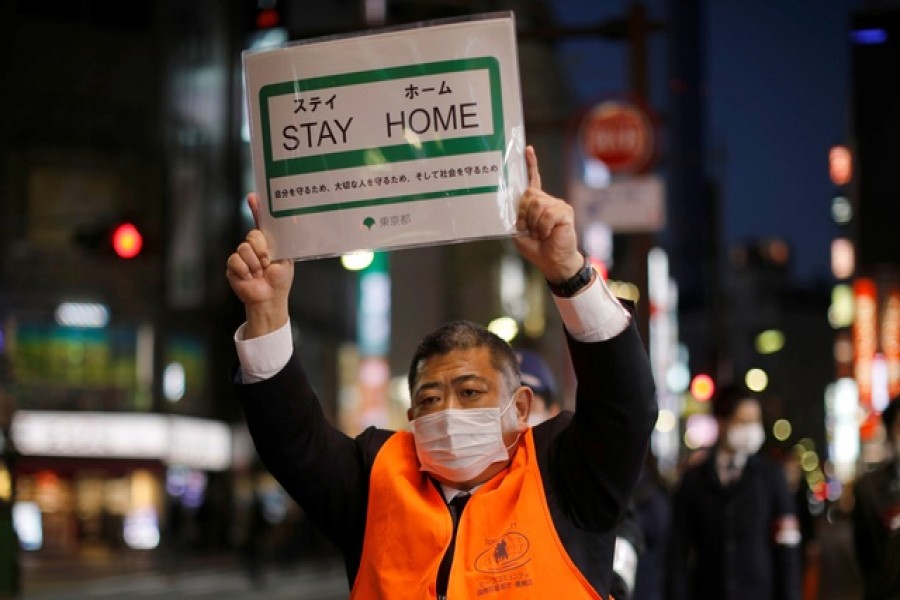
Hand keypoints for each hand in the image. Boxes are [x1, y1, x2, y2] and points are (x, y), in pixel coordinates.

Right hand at [226, 194, 293, 337]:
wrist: (270, 298)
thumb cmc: (280, 279)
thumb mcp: (286, 257)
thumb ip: (285, 239)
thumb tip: (293, 220)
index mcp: (267, 242)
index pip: (260, 221)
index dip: (256, 208)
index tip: (253, 197)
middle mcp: (253, 246)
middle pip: (253, 235)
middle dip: (262, 250)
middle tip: (268, 263)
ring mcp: (242, 255)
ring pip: (244, 248)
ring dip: (255, 263)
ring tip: (260, 273)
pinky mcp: (232, 266)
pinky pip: (235, 260)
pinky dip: (245, 270)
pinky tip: (250, 277)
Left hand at [513, 146, 583, 281]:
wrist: (553, 262)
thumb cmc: (536, 248)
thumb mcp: (519, 231)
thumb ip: (516, 216)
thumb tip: (515, 203)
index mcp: (537, 203)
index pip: (533, 180)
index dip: (531, 165)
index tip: (527, 150)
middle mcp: (548, 201)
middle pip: (529, 195)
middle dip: (524, 214)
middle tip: (528, 229)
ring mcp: (558, 205)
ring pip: (537, 205)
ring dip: (533, 224)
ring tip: (539, 234)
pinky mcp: (565, 212)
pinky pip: (547, 214)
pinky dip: (543, 227)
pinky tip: (547, 234)